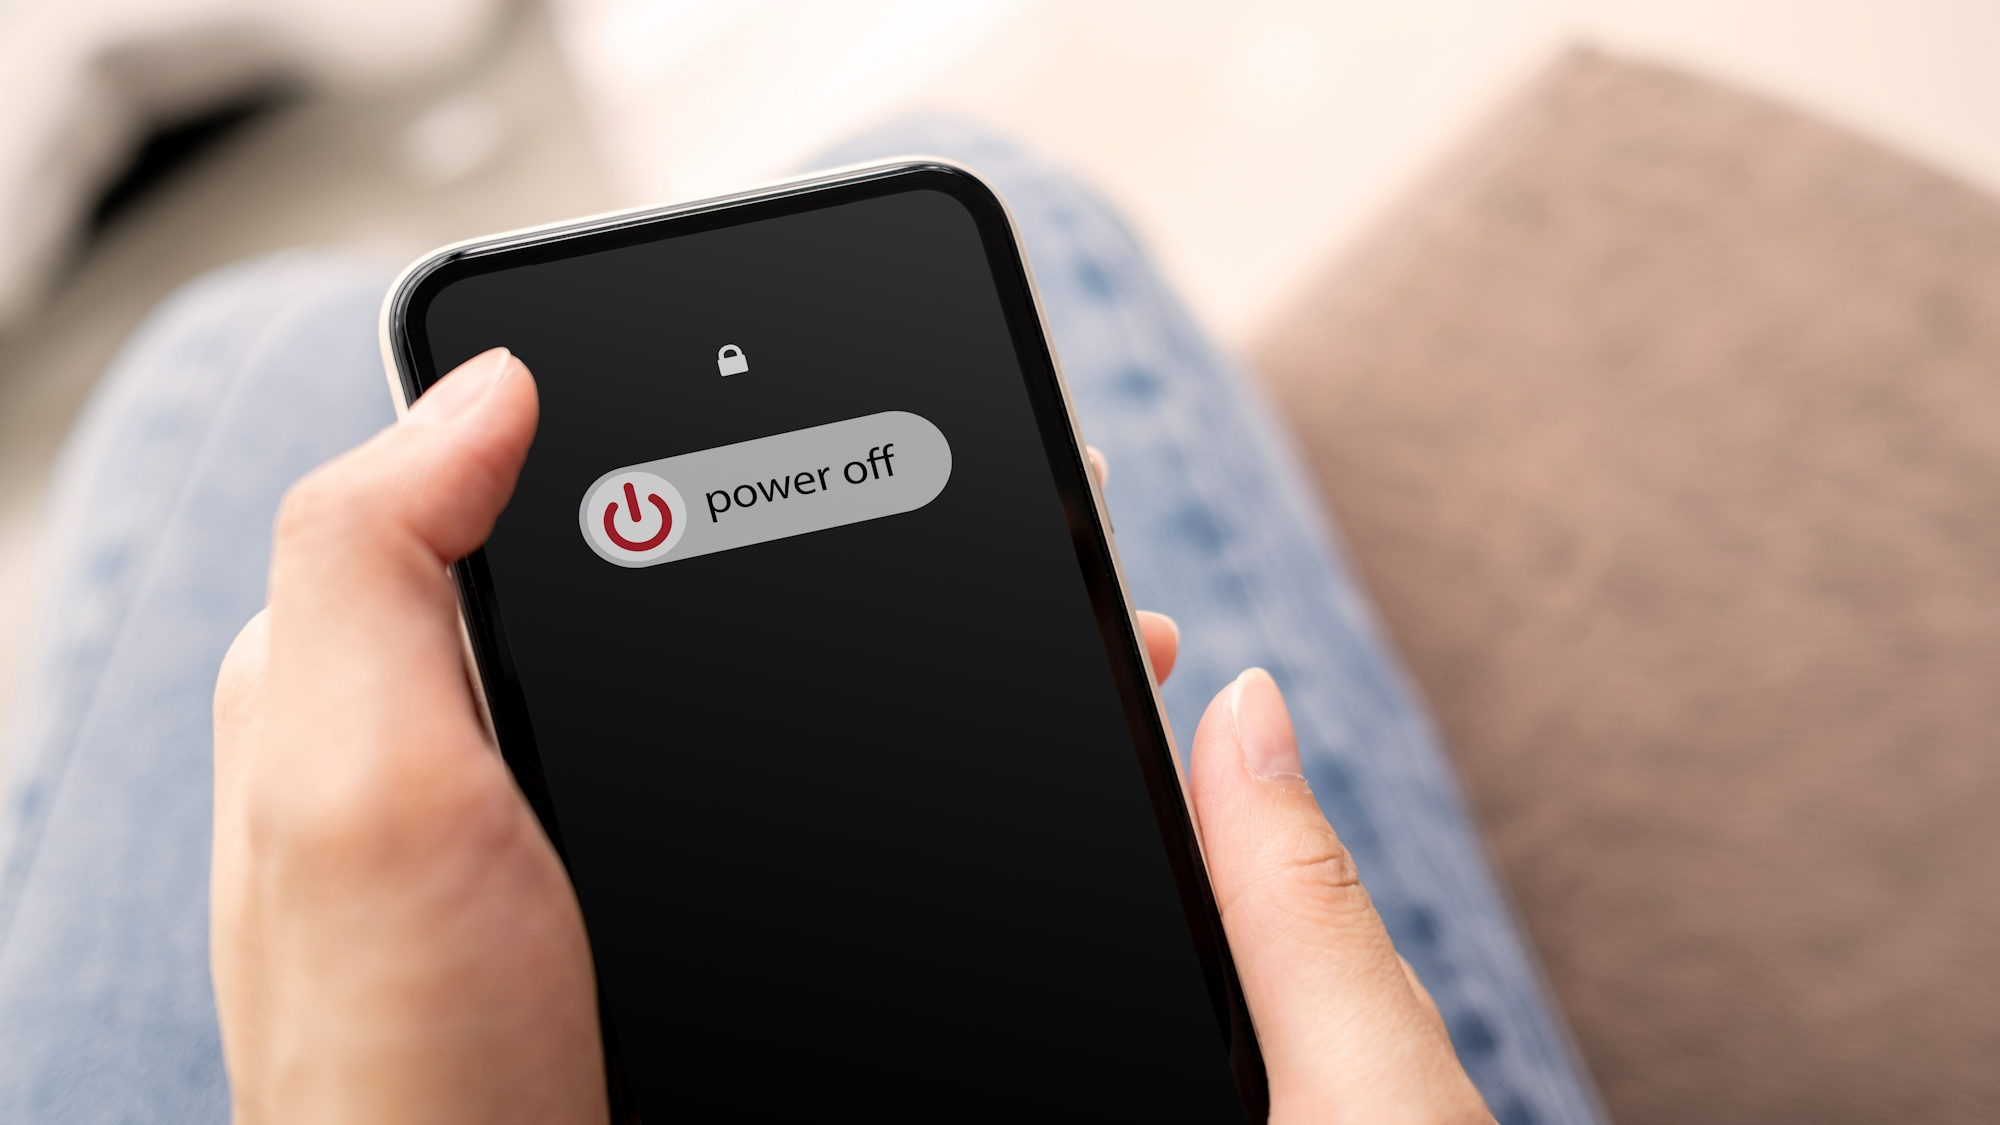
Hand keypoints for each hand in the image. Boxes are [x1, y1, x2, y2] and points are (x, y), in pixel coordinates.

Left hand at [213, 351, 1489, 1123]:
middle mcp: (479, 741)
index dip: (667, 415)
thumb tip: (490, 382)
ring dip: (886, 627)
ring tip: (1046, 596)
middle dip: (824, 518)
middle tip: (988, 490)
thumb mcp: (359, 796)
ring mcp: (578, 829)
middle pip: (666, 569)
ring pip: (747, 671)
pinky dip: (886, 744)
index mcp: (389, 676)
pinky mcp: (658, 909)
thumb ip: (377, 564)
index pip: (524, 480)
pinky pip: (785, 779)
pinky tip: (974, 744)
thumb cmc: (411, 1068)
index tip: (816, 378)